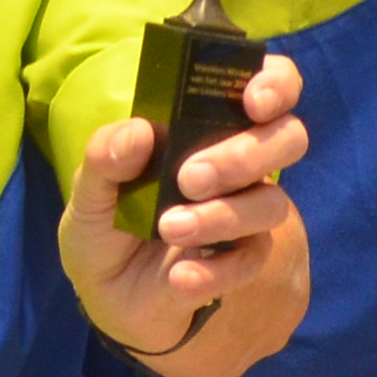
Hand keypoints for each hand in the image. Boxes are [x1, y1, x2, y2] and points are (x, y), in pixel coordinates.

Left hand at [62, 55, 310, 376]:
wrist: (105, 293)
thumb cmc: (105, 222)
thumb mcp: (89, 190)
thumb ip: (105, 157)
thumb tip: (137, 132)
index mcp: (205, 125)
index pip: (268, 86)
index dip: (275, 83)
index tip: (254, 100)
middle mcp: (238, 162)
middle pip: (286, 139)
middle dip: (246, 154)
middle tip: (190, 177)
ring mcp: (245, 211)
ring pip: (271, 203)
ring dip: (223, 216)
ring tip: (169, 228)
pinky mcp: (242, 261)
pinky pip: (251, 259)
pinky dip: (216, 270)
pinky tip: (180, 276)